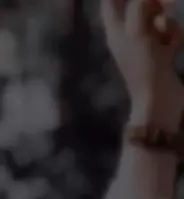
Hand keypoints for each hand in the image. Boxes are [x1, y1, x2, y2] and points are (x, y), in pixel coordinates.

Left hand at [102, 0, 183, 128]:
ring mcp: (146, 46)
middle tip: (168, 4)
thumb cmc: (144, 66)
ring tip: (167, 37)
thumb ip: (140, 5)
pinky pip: (170, 33)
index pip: (111, 2)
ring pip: (159, 17)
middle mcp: (128, 37)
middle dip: (155, 1)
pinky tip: (174, 49)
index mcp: (115, 31)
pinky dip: (174, 36)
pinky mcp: (162, 54)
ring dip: (167, 22)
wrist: (159, 101)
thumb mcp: (137, 30)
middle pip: (140, 5)